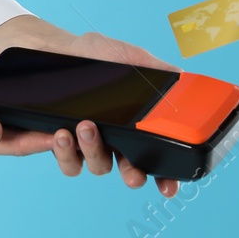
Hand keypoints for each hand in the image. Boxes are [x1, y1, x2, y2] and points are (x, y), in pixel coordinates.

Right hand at [0, 60, 58, 160]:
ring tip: (68, 114)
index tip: (67, 133)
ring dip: (37, 126)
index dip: (41, 141)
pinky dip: (23, 114)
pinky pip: (4, 119)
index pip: (13, 144)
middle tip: (79, 123)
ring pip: (14, 132)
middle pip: (18, 142)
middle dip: (47, 136)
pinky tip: (38, 103)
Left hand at [41, 32, 180, 198]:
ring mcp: (89, 144)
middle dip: (134, 176)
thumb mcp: (127, 56)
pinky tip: (61, 134)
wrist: (58, 50)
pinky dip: (64, 153)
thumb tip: (180, 75)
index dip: (166, 177)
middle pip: (131, 171)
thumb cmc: (95, 54)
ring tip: (85, 126)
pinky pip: (68, 162)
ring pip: (99, 166)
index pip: (157, 158)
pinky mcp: (63, 144)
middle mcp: (116, 140)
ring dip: (94, 152)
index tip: (169, 187)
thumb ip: (153, 67)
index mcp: (136, 126)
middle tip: (133, 174)